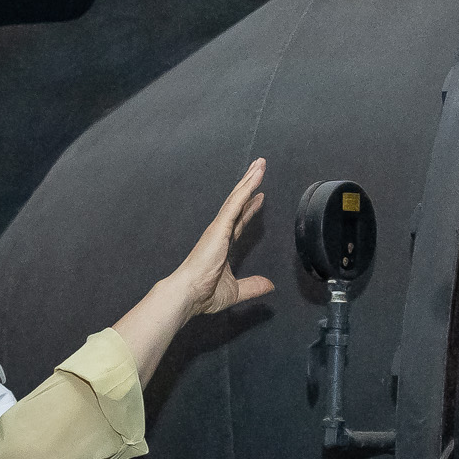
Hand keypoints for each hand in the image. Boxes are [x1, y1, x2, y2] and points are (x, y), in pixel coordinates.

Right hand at [168, 158, 276, 318]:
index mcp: (222, 246)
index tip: (260, 197)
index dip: (250, 208)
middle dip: (249, 185)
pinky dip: (246, 189)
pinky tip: (256, 177)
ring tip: (260, 164)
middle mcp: (220, 233)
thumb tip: (270, 285)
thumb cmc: (204, 294)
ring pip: (237, 197)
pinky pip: (236, 203)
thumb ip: (253, 286)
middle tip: (259, 167)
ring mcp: (219, 228)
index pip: (239, 222)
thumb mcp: (236, 290)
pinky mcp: (219, 227)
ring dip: (249, 179)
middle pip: (238, 203)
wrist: (189, 294)